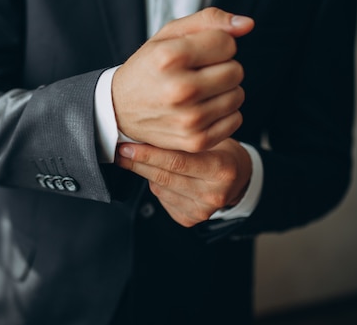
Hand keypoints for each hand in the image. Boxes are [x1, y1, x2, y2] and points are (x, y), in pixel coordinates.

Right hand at [112, 7, 253, 152]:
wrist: (119, 110)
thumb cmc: (148, 69)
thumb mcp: (169, 35)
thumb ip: (209, 20)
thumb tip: (247, 25)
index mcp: (170, 57)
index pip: (227, 44)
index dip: (217, 45)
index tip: (198, 53)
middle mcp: (180, 89)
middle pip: (236, 71)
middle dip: (222, 67)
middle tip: (198, 73)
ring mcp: (189, 118)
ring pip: (238, 95)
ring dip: (224, 91)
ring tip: (199, 91)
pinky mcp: (196, 140)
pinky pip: (235, 120)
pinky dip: (223, 113)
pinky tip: (202, 109)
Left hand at [115, 138, 252, 226]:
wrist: (238, 178)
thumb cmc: (221, 152)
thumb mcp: (210, 140)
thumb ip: (183, 142)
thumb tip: (143, 136)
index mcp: (222, 169)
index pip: (178, 162)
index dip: (149, 154)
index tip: (127, 147)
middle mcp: (214, 194)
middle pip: (165, 177)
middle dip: (138, 163)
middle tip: (119, 152)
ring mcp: (202, 210)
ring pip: (160, 188)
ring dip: (146, 173)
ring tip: (140, 159)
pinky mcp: (191, 219)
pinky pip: (162, 199)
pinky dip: (156, 185)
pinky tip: (159, 175)